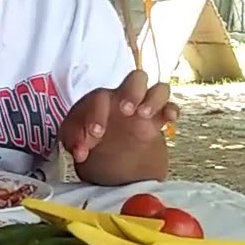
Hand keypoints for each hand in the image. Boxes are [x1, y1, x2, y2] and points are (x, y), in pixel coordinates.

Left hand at [60, 70, 179, 163]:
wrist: (112, 166)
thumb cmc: (93, 149)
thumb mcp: (76, 145)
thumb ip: (73, 144)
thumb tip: (79, 152)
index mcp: (100, 103)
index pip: (99, 97)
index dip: (96, 113)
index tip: (96, 134)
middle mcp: (125, 101)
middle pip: (136, 78)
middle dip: (133, 91)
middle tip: (126, 110)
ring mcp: (144, 110)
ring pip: (159, 89)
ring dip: (155, 98)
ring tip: (144, 115)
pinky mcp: (159, 122)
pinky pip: (171, 108)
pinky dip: (172, 109)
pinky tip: (169, 119)